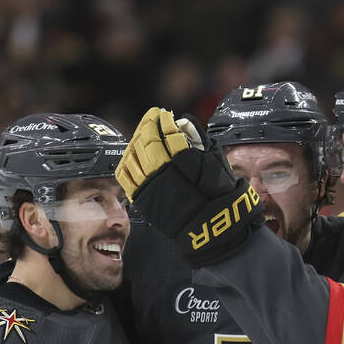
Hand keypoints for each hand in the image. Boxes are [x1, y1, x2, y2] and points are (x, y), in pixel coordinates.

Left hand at [117, 106, 262, 264]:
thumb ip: (200, 141)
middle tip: (152, 116)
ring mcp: (149, 185)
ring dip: (137, 139)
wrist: (208, 228)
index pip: (166, 133)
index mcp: (183, 162)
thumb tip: (186, 122)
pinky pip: (126, 174)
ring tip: (143, 131)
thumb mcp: (216, 165)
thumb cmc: (217, 197)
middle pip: (148, 141)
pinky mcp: (141, 198)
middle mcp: (163, 172)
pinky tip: (132, 152)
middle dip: (148, 125)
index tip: (164, 114)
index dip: (163, 121)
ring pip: (134, 155)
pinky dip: (127, 159)